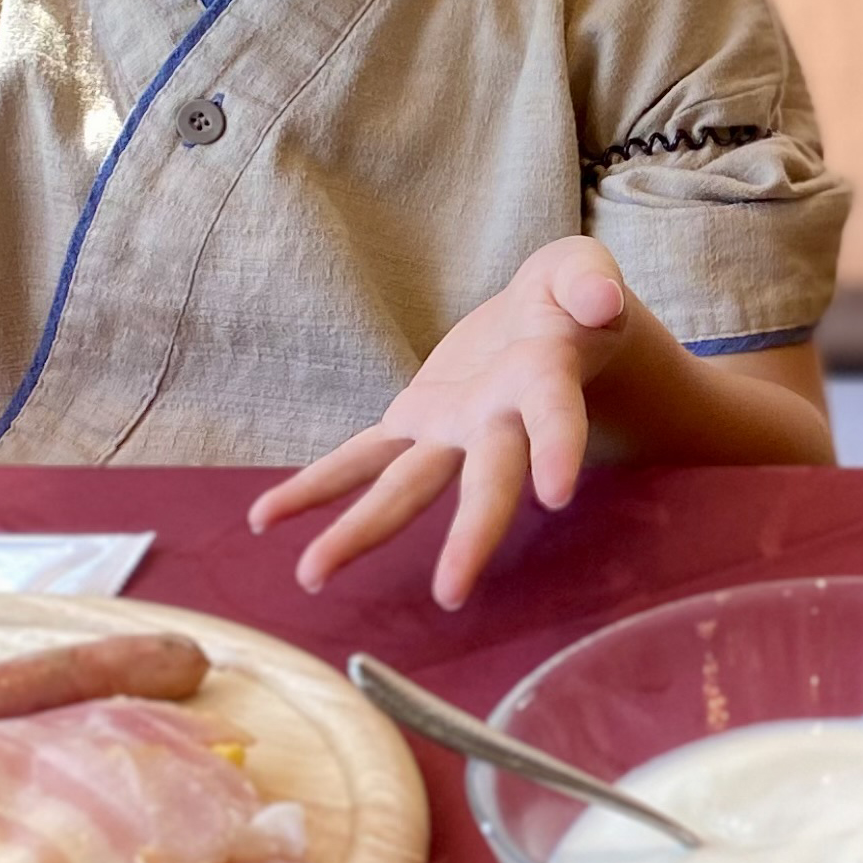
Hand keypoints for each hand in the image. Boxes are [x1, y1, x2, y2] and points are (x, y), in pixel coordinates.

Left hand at [248, 236, 637, 606]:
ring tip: (310, 575)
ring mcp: (453, 432)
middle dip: (471, 535)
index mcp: (544, 381)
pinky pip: (359, 459)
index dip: (556, 449)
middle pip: (488, 482)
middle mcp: (498, 423)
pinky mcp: (415, 423)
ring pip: (408, 489)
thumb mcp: (582, 270)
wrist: (550, 330)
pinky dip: (311, 488)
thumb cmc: (572, 298)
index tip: (557, 494)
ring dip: (361, 532)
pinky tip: (263, 518)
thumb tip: (599, 300)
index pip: (554, 416)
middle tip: (451, 592)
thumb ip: (588, 281)